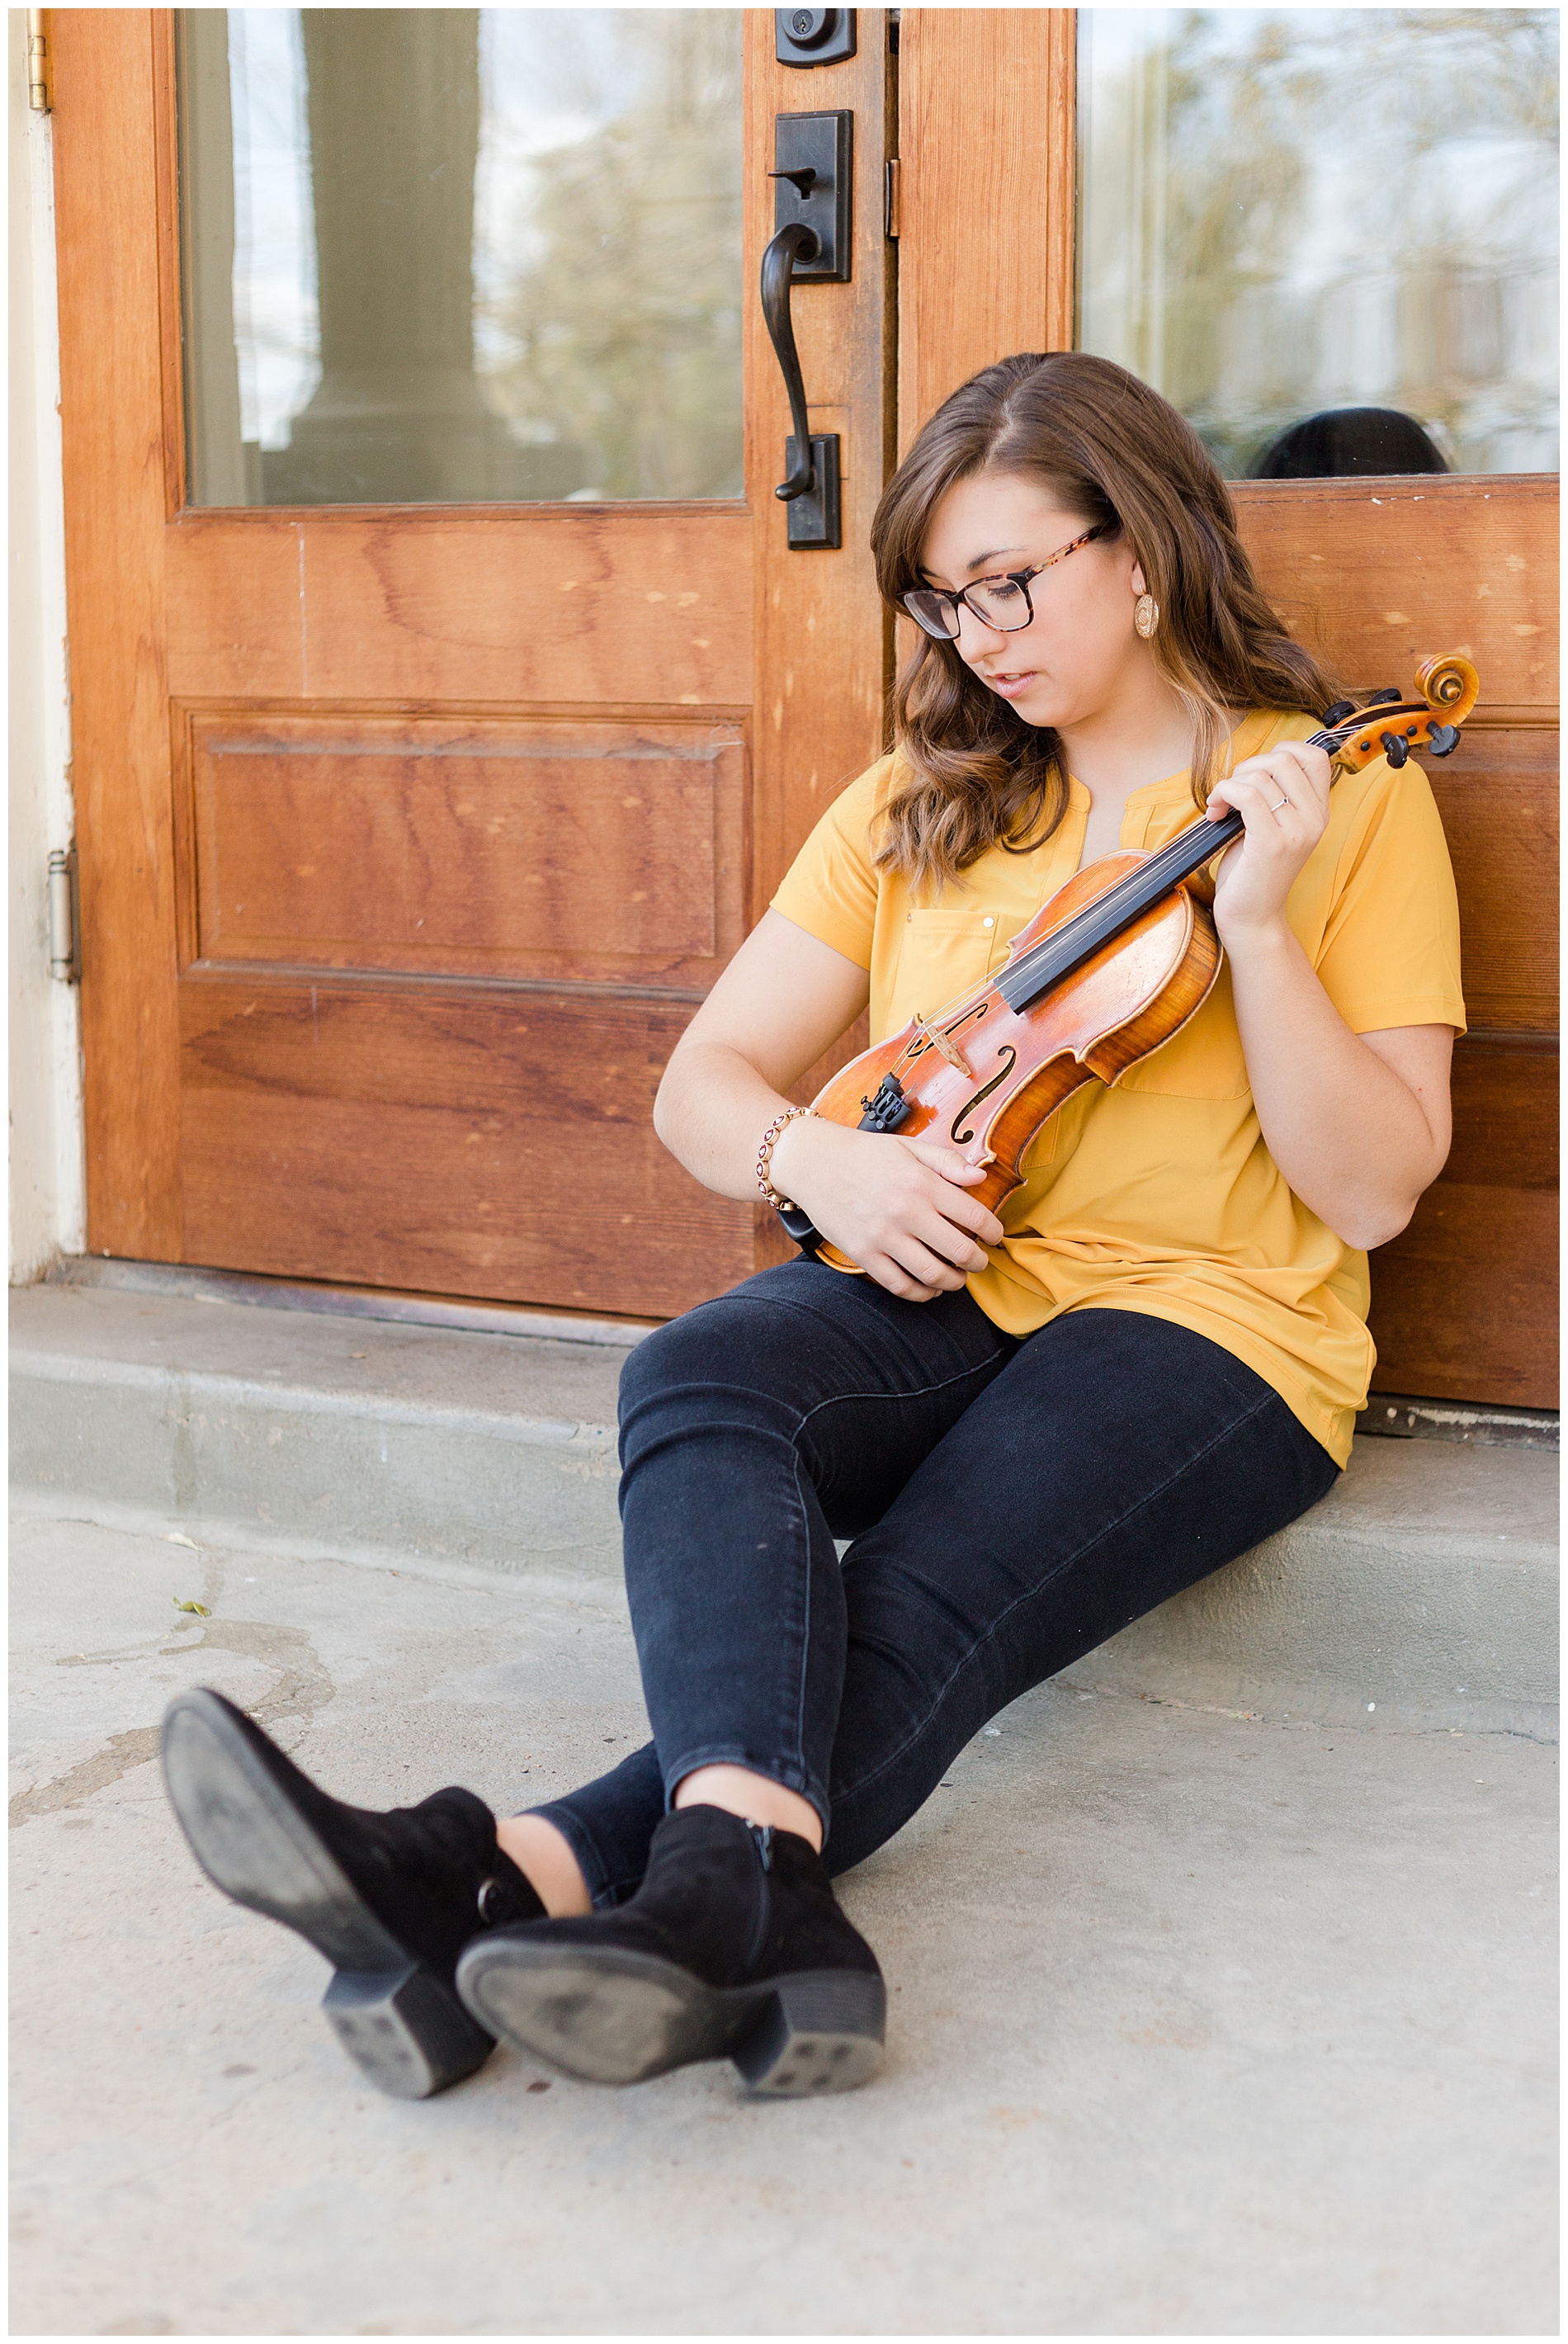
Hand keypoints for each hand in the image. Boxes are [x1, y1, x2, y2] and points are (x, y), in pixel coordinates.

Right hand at [769, 1114, 1005, 1300]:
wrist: (813, 1162)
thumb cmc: (865, 1153)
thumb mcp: (909, 1146)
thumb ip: (948, 1161)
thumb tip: (982, 1177)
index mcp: (922, 1183)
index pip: (974, 1217)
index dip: (993, 1232)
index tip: (994, 1236)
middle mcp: (906, 1212)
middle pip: (960, 1252)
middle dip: (978, 1262)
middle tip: (979, 1261)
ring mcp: (883, 1237)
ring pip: (933, 1275)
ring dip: (954, 1282)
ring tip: (958, 1277)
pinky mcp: (863, 1254)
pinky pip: (899, 1285)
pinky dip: (921, 1293)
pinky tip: (930, 1288)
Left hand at [1204, 739, 1331, 943]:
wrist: (1252, 919)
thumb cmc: (1252, 872)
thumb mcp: (1270, 826)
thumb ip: (1271, 796)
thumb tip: (1250, 766)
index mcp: (1318, 812)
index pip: (1315, 755)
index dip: (1281, 751)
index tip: (1255, 775)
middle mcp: (1314, 819)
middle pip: (1284, 759)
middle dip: (1248, 767)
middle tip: (1231, 793)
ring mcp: (1296, 831)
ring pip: (1261, 776)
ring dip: (1230, 783)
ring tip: (1219, 807)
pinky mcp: (1272, 843)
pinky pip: (1248, 794)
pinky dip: (1223, 793)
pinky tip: (1214, 812)